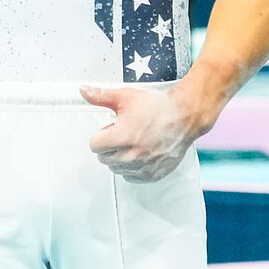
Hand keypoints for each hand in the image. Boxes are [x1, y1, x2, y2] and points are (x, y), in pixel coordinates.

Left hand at [79, 82, 203, 181]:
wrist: (185, 116)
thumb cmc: (157, 107)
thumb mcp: (126, 97)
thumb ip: (101, 96)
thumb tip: (83, 91)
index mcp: (120, 138)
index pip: (94, 145)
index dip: (103, 134)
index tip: (114, 128)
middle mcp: (130, 156)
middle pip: (104, 158)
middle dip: (111, 146)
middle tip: (127, 133)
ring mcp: (142, 167)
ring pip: (117, 168)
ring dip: (121, 157)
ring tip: (136, 142)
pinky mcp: (152, 174)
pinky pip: (131, 177)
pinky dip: (133, 168)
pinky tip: (143, 153)